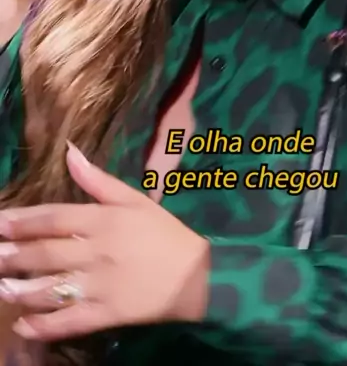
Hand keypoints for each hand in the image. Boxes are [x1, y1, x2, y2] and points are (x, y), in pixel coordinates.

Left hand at [0, 145, 208, 340]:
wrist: (196, 275)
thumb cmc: (163, 233)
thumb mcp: (134, 199)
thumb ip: (98, 179)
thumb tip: (69, 151)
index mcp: (103, 219)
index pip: (55, 217)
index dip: (24, 220)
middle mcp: (97, 251)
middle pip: (47, 252)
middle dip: (14, 255)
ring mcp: (101, 285)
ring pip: (53, 288)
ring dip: (23, 289)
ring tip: (1, 289)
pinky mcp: (107, 314)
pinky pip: (70, 321)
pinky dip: (46, 325)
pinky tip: (24, 325)